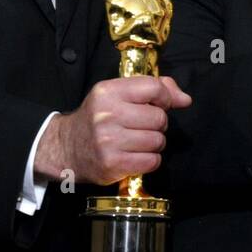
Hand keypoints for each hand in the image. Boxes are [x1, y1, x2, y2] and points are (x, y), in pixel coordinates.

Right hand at [34, 76, 191, 185]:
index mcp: (108, 92)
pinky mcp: (112, 164)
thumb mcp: (117, 94)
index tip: (160, 104)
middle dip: (158, 124)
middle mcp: (107, 114)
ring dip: (154, 144)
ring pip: (157, 141)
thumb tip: (185, 99)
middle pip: (159, 118)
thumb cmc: (98, 118)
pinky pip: (152, 161)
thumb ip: (153, 88)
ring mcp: (109, 141)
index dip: (165, 97)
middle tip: (143, 127)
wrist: (66, 148)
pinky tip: (135, 156)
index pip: (154, 88)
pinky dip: (149, 160)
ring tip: (138, 142)